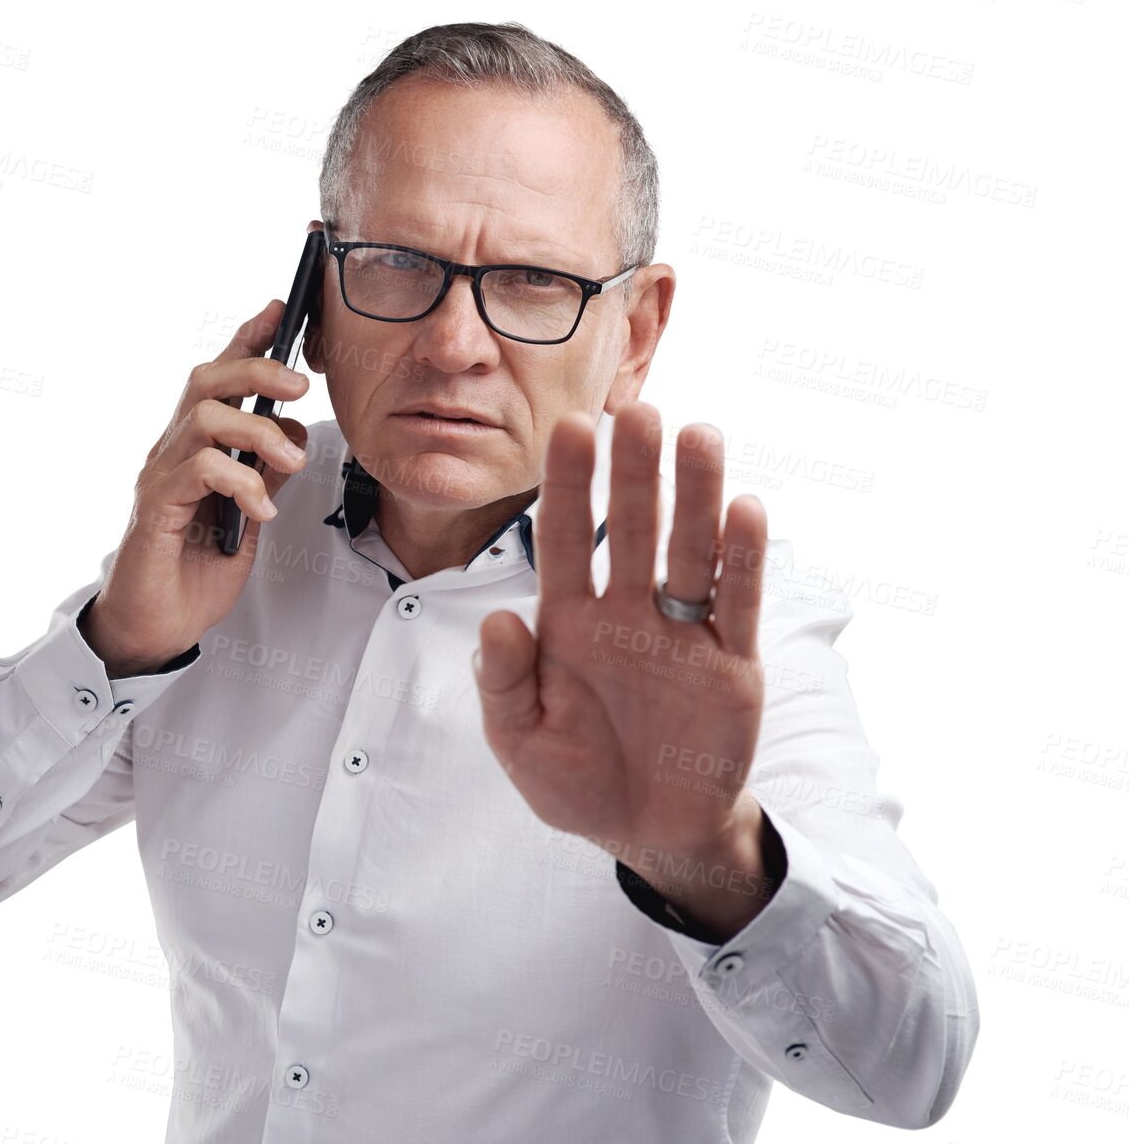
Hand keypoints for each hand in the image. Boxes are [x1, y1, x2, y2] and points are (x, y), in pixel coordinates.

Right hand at [81, 299, 310, 677]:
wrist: (155, 627)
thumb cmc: (193, 573)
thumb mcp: (248, 518)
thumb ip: (264, 476)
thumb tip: (293, 438)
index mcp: (195, 447)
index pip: (219, 378)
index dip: (247, 338)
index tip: (282, 310)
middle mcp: (172, 450)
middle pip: (207, 378)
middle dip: (258, 369)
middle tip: (300, 385)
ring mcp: (160, 475)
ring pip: (206, 416)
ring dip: (260, 431)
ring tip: (290, 459)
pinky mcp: (156, 506)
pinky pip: (200, 469)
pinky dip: (242, 482)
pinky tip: (262, 509)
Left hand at [473, 400, 772, 932]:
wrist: (649, 831)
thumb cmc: (576, 781)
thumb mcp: (520, 743)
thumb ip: (504, 685)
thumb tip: (496, 620)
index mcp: (568, 623)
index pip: (561, 539)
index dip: (565, 485)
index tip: (568, 427)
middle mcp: (625, 613)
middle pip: (631, 528)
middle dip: (632, 471)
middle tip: (638, 409)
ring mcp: (681, 633)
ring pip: (689, 550)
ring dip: (695, 495)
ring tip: (699, 434)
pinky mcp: (731, 662)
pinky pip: (737, 602)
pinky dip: (741, 559)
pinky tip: (744, 509)